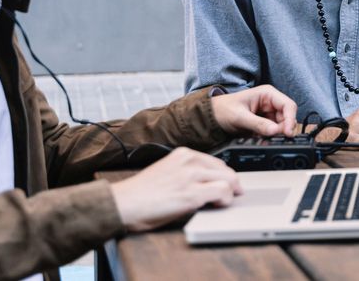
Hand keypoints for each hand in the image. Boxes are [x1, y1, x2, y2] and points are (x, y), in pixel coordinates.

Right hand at [110, 148, 241, 231]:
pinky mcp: (192, 194)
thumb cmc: (141, 193)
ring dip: (230, 193)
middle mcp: (189, 161)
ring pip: (229, 180)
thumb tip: (206, 181)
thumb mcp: (167, 171)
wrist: (124, 203)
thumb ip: (186, 171)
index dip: (224, 175)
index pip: (216, 162)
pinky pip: (222, 192)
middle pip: (226, 170)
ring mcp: (192, 176)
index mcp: (183, 154)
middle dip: (232, 184)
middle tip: (234, 194)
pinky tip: (219, 205)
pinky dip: (225, 200)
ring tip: (225, 201)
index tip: (228, 183)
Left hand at [211, 85, 296, 136]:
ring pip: (282, 125)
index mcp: (267, 94)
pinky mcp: (264, 122)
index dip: (290, 119)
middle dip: (284, 128)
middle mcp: (270, 102)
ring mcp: (268, 112)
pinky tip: (262, 138)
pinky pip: (273, 130)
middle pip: (287, 116)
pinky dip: (271, 136)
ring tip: (265, 138)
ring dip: (277, 133)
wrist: (211, 116)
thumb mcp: (240, 117)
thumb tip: (275, 131)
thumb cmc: (223, 109)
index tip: (287, 133)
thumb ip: (258, 124)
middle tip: (276, 138)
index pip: (288, 105)